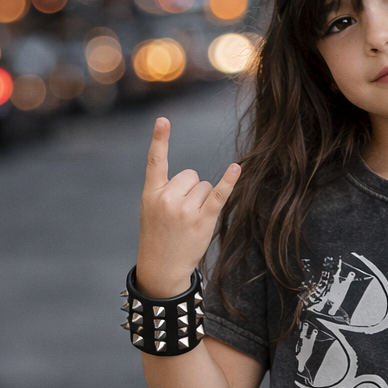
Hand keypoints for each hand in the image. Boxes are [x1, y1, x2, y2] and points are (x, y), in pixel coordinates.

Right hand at [136, 117, 240, 298]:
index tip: (163, 119)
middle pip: (190, 175)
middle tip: (180, 215)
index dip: (160, 139)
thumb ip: (166, 191)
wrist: (161, 267)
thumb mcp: (152, 210)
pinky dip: (228, 182)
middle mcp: (167, 199)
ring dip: (202, 200)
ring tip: (189, 221)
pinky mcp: (202, 220)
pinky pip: (217, 195)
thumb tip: (196, 179)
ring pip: (203, 186)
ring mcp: (185, 210)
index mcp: (151, 193)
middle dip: (190, 191)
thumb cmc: (159, 236)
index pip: (156, 161)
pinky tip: (236, 169)